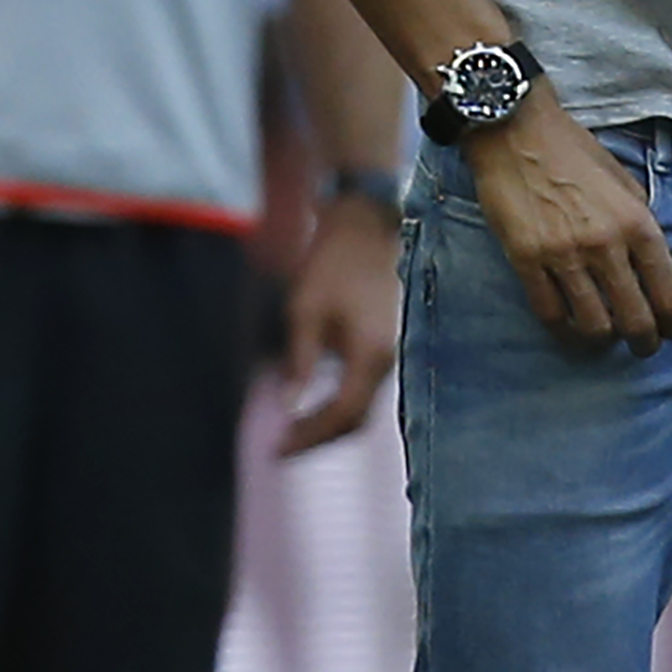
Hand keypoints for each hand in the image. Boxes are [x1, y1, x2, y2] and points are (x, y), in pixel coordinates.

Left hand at [276, 193, 402, 455]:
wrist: (370, 222)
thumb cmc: (334, 260)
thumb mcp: (306, 309)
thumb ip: (300, 363)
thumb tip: (290, 409)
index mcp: (372, 353)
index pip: (342, 415)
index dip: (309, 437)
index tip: (276, 449)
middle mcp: (392, 359)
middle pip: (357, 419)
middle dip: (318, 437)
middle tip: (281, 447)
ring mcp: (396, 352)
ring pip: (364, 405)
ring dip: (329, 422)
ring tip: (293, 430)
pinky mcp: (391, 344)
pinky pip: (367, 387)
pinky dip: (342, 402)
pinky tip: (316, 402)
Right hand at [465, 90, 671, 355]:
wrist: (516, 130)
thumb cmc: (573, 152)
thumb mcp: (625, 182)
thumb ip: (640, 225)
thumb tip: (651, 268)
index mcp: (637, 223)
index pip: (671, 296)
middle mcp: (605, 244)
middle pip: (636, 322)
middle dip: (645, 343)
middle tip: (642, 345)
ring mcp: (563, 255)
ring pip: (594, 328)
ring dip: (604, 342)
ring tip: (605, 338)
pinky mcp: (526, 260)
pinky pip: (551, 315)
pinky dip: (565, 332)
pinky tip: (570, 329)